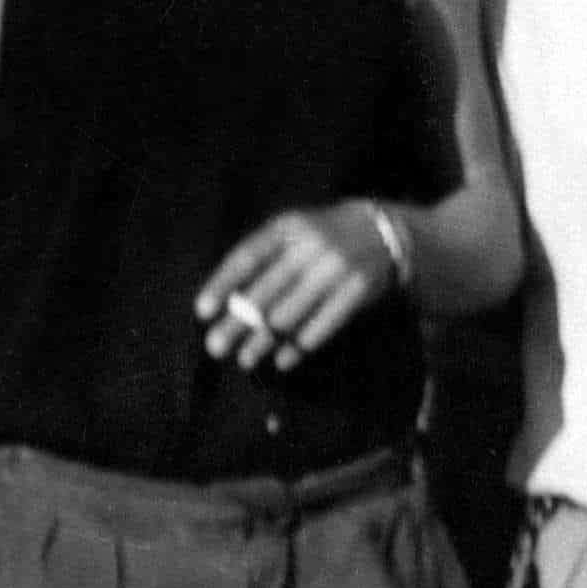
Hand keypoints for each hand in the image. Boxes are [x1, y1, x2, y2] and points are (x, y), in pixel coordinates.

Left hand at [194, 202, 398, 372]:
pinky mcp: (359, 289)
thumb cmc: (322, 237)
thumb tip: (225, 303)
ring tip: (245, 360)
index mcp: (288, 227)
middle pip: (266, 291)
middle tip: (215, 348)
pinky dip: (300, 346)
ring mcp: (337, 267)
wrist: (384, 232)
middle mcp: (311, 245)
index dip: (223, 284)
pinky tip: (282, 360)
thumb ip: (263, 259)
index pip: (247, 256)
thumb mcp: (293, 233)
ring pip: (291, 313)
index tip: (202, 312)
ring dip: (264, 340)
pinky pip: (323, 324)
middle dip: (238, 322)